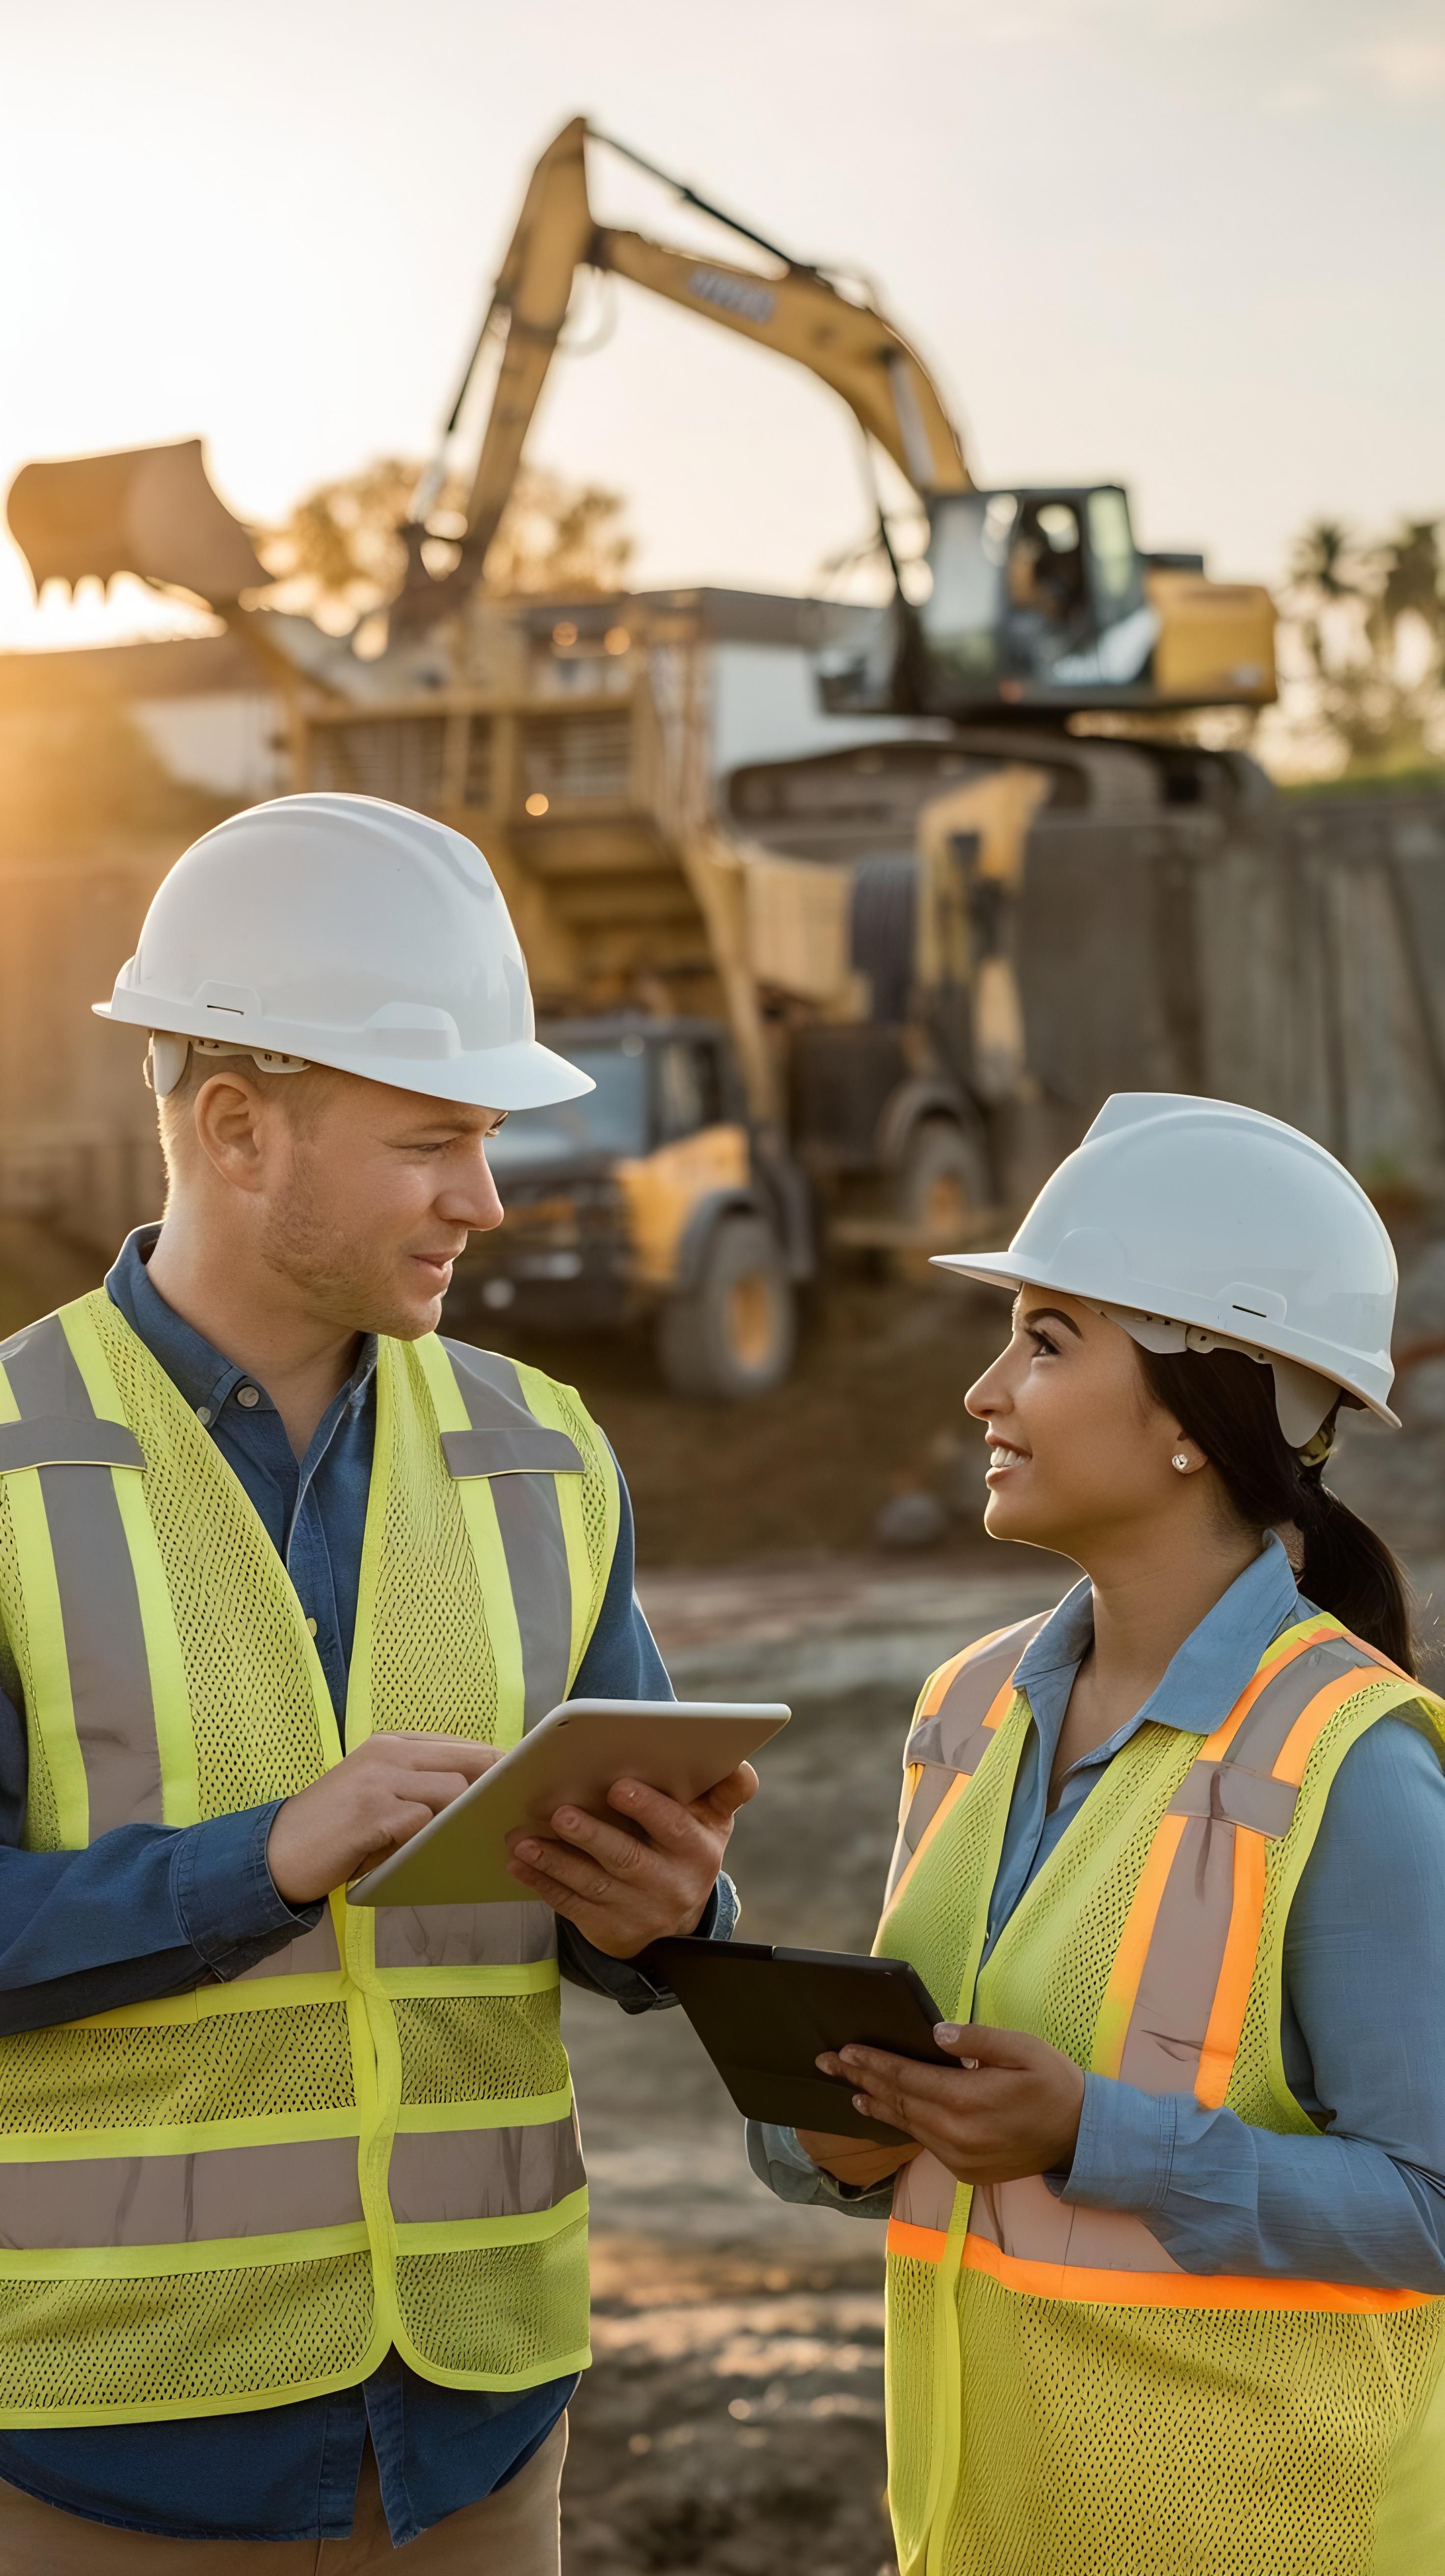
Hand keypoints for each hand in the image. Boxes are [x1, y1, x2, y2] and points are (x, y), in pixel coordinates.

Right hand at [267, 1735, 500, 1903]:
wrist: (278, 1853)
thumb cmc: (336, 1830)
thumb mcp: (379, 1794)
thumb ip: (420, 1787)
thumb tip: (480, 1798)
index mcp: (392, 1744)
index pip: (462, 1745)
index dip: (497, 1765)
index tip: (524, 1786)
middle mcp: (388, 1753)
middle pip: (468, 1760)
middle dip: (499, 1786)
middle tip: (522, 1812)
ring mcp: (380, 1780)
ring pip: (454, 1790)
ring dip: (471, 1818)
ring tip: (485, 1839)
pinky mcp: (372, 1813)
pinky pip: (425, 1822)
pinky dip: (440, 1839)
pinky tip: (446, 1854)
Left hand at [505, 1765, 757, 1958]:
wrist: (677, 1920)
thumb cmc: (687, 1846)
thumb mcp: (714, 1821)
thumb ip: (726, 1789)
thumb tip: (737, 1761)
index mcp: (699, 1849)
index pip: (678, 1828)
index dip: (650, 1809)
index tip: (619, 1786)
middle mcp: (672, 1884)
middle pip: (629, 1859)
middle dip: (593, 1835)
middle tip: (560, 1812)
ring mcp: (638, 1911)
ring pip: (593, 1884)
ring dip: (555, 1861)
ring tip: (523, 1839)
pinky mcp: (609, 1930)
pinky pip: (571, 1906)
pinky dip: (542, 1883)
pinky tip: (519, 1862)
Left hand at [815, 2022, 1084, 2185]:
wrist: (1081, 2138)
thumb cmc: (1053, 2084)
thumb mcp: (1023, 2049)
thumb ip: (977, 2040)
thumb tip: (936, 2034)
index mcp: (968, 2100)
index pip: (907, 2077)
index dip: (874, 2063)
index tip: (846, 2050)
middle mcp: (957, 2134)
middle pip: (898, 2102)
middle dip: (861, 2080)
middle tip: (828, 2063)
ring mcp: (960, 2157)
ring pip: (907, 2126)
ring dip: (876, 2104)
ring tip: (850, 2088)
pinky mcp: (965, 2171)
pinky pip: (924, 2143)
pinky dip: (901, 2125)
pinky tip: (887, 2112)